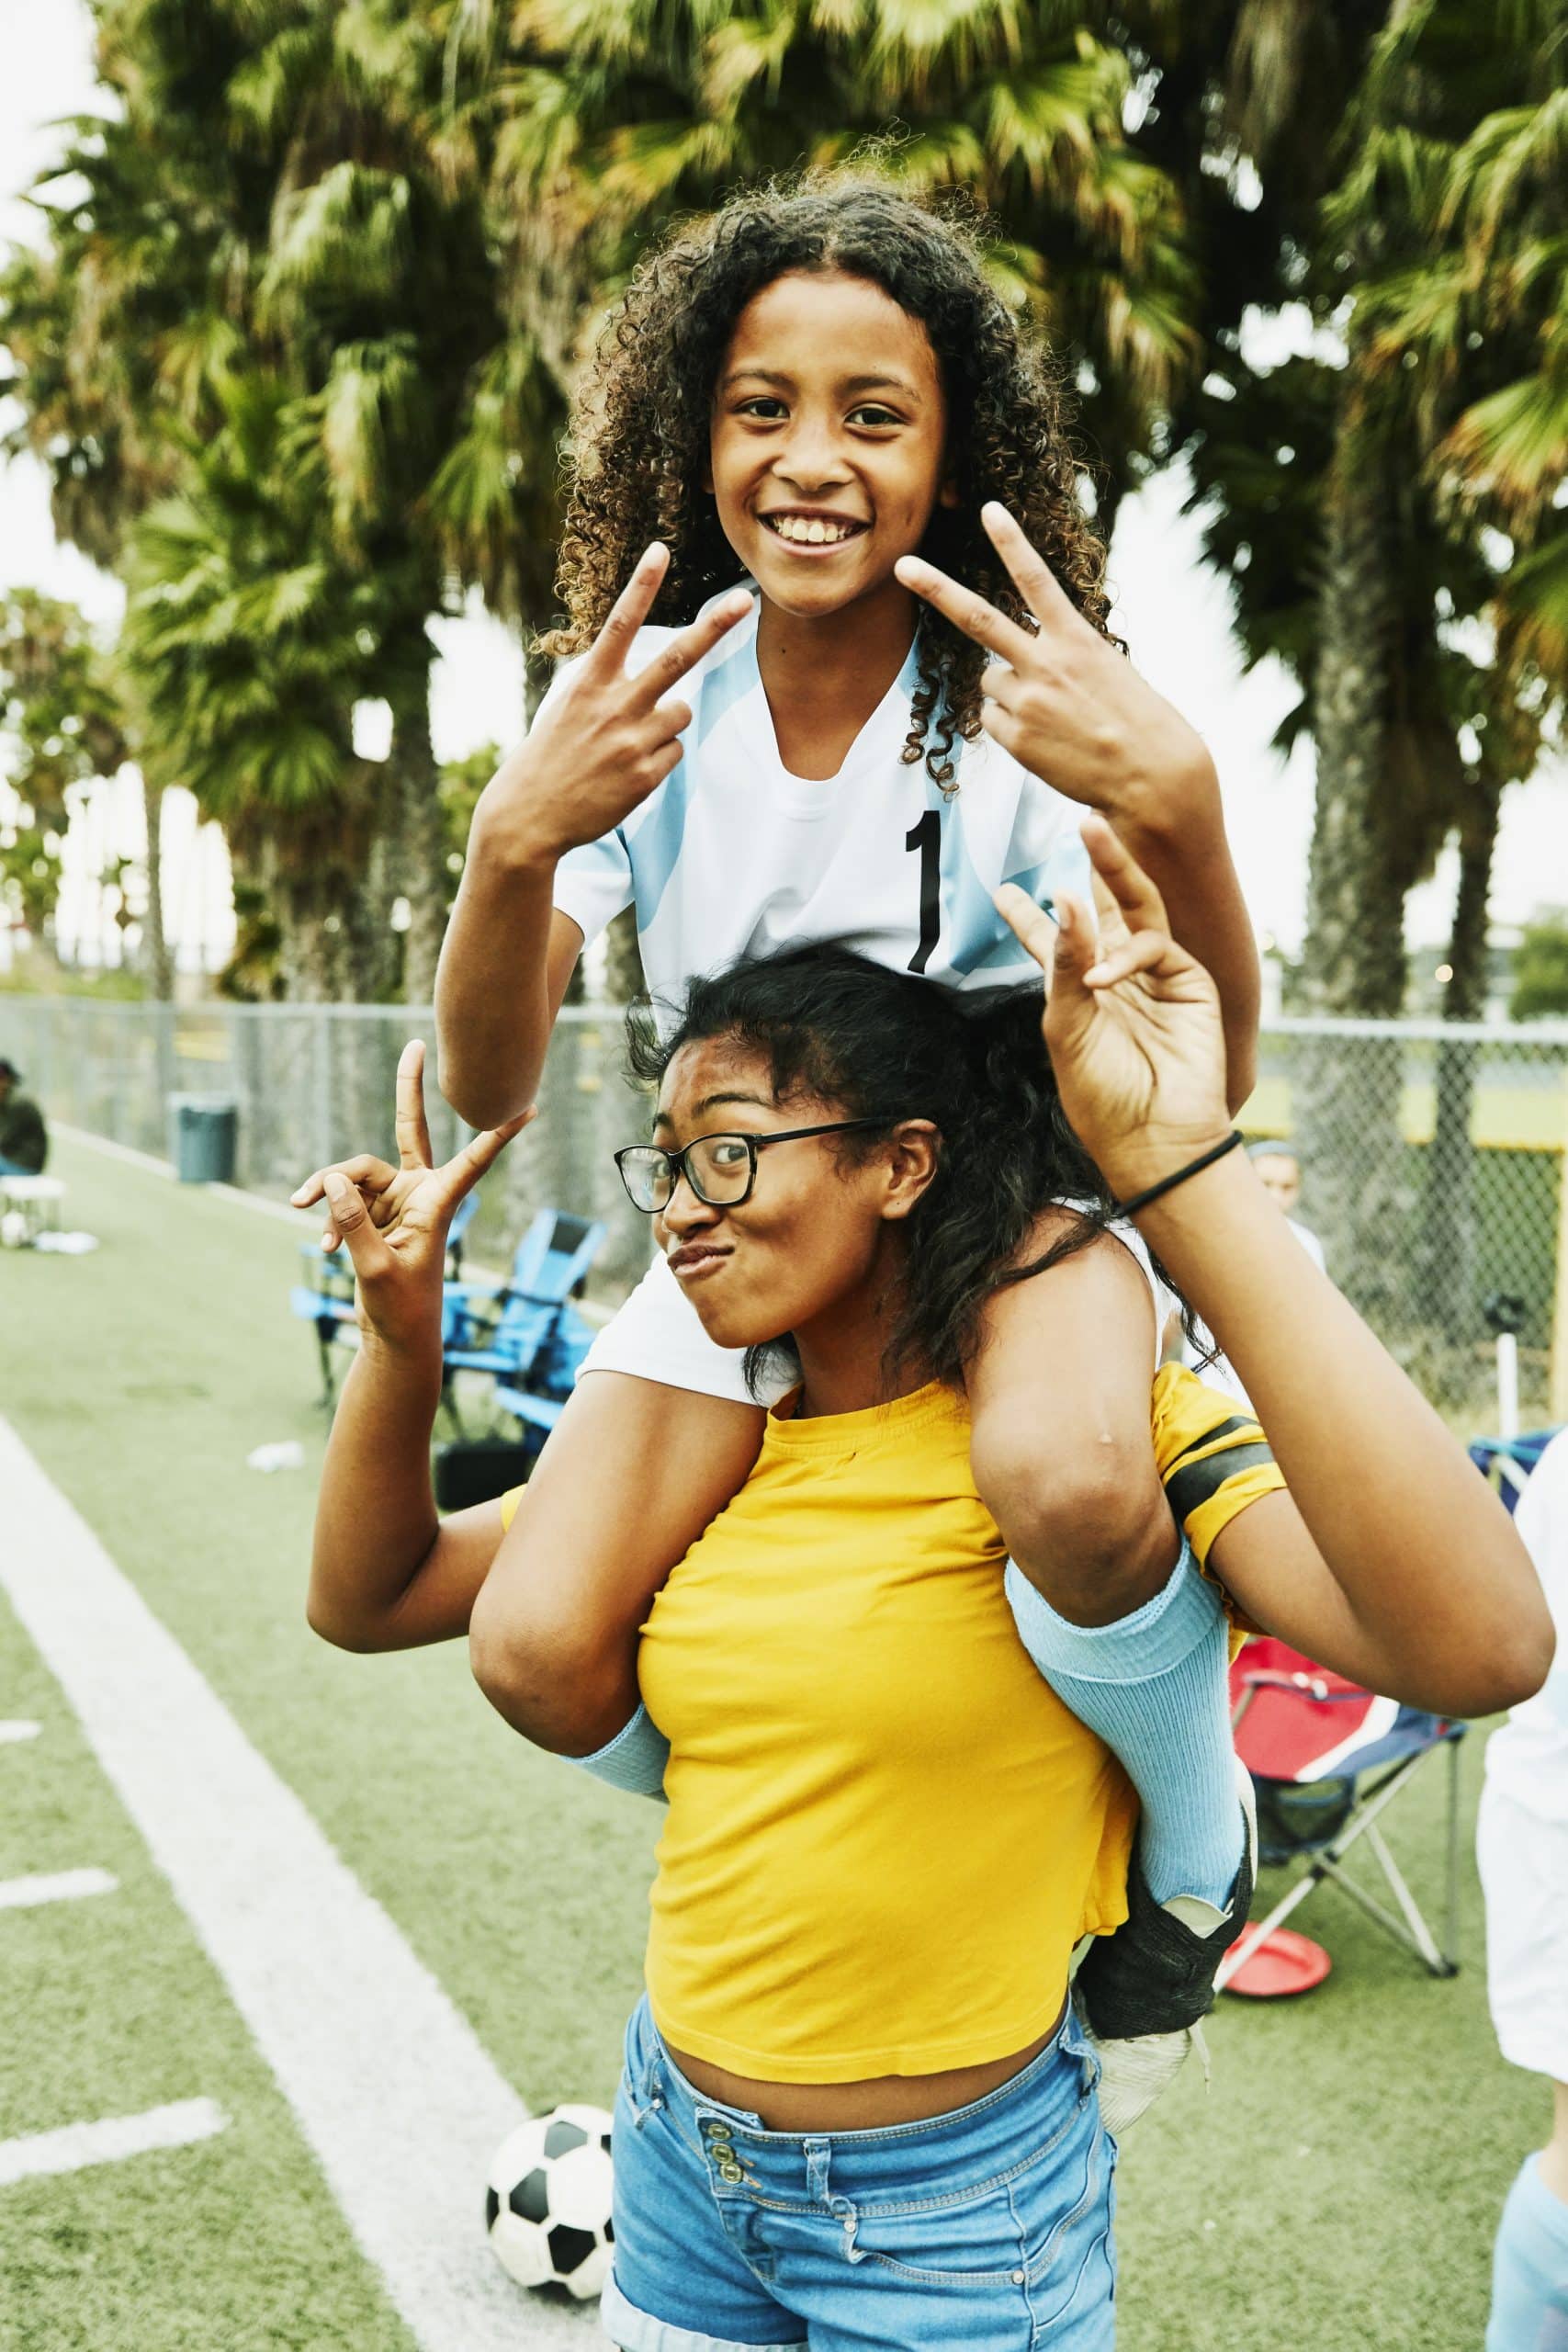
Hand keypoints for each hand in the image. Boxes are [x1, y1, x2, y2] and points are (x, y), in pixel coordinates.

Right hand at [290, 1041, 532, 1355]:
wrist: (394, 1336)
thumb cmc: (400, 1309)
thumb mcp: (374, 1268)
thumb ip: (352, 1224)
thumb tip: (334, 1179)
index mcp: (437, 1204)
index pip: (472, 1162)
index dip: (497, 1136)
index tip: (528, 1109)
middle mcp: (419, 1192)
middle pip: (407, 1131)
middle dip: (409, 1089)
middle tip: (415, 1043)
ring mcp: (395, 1199)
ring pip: (354, 1172)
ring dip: (328, 1196)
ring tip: (310, 1228)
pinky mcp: (373, 1212)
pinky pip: (342, 1198)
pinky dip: (328, 1218)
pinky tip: (321, 1245)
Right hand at [476, 546, 752, 866]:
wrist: (529, 816)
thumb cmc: (550, 755)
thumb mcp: (567, 706)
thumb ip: (608, 685)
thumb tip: (662, 685)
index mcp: (589, 682)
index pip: (620, 623)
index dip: (642, 585)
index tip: (660, 549)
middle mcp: (614, 706)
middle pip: (675, 659)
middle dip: (714, 627)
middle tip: (744, 601)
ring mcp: (632, 742)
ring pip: (682, 712)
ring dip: (667, 721)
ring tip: (629, 742)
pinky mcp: (645, 777)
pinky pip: (675, 751)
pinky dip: (658, 757)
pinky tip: (627, 770)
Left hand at [894, 504, 1215, 817]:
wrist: (1153, 776)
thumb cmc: (1138, 721)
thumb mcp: (1107, 670)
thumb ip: (1061, 656)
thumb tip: (1008, 669)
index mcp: (1077, 639)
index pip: (1037, 580)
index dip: (1011, 543)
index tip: (989, 510)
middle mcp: (1047, 664)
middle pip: (978, 618)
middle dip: (935, 589)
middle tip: (902, 566)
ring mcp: (1028, 702)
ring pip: (989, 680)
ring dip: (1007, 689)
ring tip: (1051, 713)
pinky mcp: (1016, 739)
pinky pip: (992, 721)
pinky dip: (1010, 727)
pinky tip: (1046, 740)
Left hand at [995, 815, 1230, 1201]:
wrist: (1155, 1137)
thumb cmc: (1102, 1095)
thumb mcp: (1067, 1027)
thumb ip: (1064, 963)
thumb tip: (1066, 898)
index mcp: (1077, 991)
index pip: (1051, 942)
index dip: (1028, 915)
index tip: (1002, 889)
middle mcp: (1116, 975)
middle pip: (1100, 907)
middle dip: (1089, 864)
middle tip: (1077, 815)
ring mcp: (1154, 975)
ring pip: (1137, 906)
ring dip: (1114, 866)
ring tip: (1091, 826)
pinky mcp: (1188, 981)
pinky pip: (1155, 945)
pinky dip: (1125, 954)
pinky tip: (1103, 977)